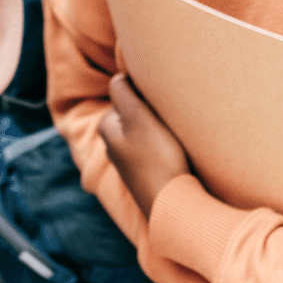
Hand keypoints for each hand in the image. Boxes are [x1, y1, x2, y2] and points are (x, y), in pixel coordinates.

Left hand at [99, 73, 190, 215]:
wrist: (172, 205)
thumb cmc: (156, 158)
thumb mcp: (138, 118)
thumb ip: (124, 93)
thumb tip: (117, 77)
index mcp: (107, 129)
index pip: (123, 95)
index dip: (142, 93)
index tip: (158, 100)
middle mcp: (114, 147)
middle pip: (133, 115)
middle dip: (149, 112)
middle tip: (168, 117)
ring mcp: (129, 163)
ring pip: (144, 133)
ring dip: (158, 129)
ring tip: (173, 135)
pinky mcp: (145, 176)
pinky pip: (153, 151)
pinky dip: (163, 147)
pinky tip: (175, 153)